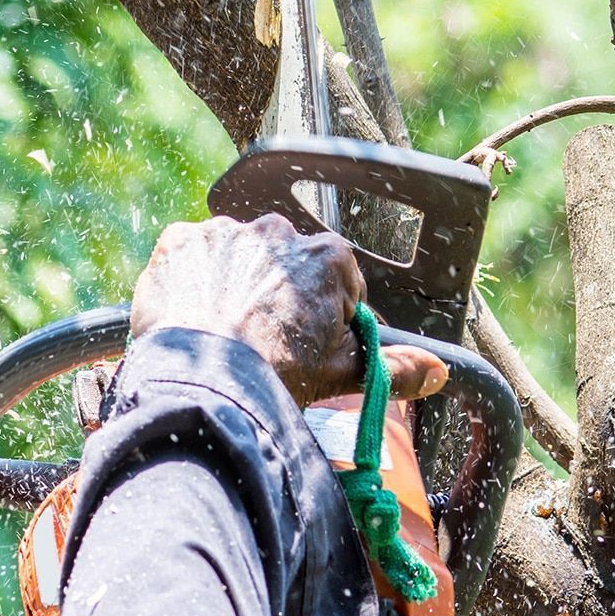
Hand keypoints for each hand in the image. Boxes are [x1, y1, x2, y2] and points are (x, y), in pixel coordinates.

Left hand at [130, 214, 446, 407]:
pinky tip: (190, 314)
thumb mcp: (343, 374)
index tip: (305, 342)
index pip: (336, 281)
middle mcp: (278, 231)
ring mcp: (225, 231)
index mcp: (328, 256)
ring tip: (220, 332)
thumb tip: (435, 371)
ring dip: (231, 283)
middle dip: (276, 294)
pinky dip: (188, 279)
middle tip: (260, 341)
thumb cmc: (275, 377)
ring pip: (234, 257)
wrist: (202, 384)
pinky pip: (188, 256)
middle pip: (284, 263)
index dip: (323, 315)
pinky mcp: (179, 241)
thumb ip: (395, 367)